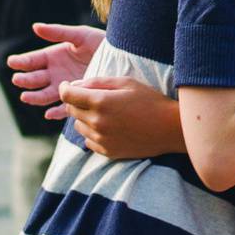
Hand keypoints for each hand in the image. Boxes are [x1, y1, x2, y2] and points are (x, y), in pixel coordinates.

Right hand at [8, 22, 106, 117]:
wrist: (121, 58)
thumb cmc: (99, 43)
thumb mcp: (80, 35)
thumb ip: (58, 32)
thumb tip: (35, 26)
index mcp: (53, 57)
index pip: (33, 61)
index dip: (22, 62)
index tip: (12, 62)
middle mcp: (55, 74)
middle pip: (35, 79)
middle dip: (25, 80)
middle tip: (18, 79)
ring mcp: (64, 87)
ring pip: (45, 95)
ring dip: (35, 97)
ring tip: (26, 97)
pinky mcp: (76, 99)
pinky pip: (64, 108)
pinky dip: (56, 112)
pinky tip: (48, 114)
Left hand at [59, 77, 180, 159]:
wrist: (169, 128)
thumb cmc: (150, 100)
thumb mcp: (126, 83)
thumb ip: (97, 82)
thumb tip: (74, 85)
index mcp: (101, 102)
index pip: (67, 95)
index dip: (65, 88)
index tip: (68, 86)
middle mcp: (97, 122)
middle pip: (71, 110)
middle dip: (76, 101)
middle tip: (91, 97)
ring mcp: (102, 139)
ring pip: (78, 126)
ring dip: (84, 118)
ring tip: (104, 113)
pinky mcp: (107, 152)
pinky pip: (88, 141)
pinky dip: (93, 133)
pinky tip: (109, 127)